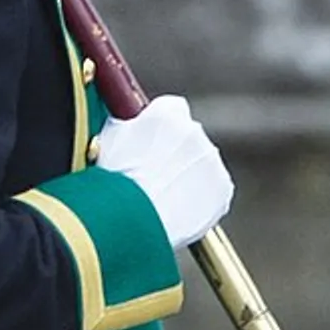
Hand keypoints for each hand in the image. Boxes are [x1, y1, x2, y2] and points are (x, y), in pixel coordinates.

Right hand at [93, 95, 233, 248]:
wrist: (132, 220)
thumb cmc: (111, 181)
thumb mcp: (106, 140)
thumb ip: (124, 123)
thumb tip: (123, 116)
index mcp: (167, 114)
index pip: (172, 109)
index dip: (161, 127)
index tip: (151, 141)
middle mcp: (195, 131)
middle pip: (189, 137)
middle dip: (176, 152)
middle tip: (154, 175)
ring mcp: (211, 161)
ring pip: (201, 165)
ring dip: (188, 176)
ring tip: (162, 199)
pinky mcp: (222, 190)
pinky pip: (214, 192)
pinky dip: (201, 200)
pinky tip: (178, 211)